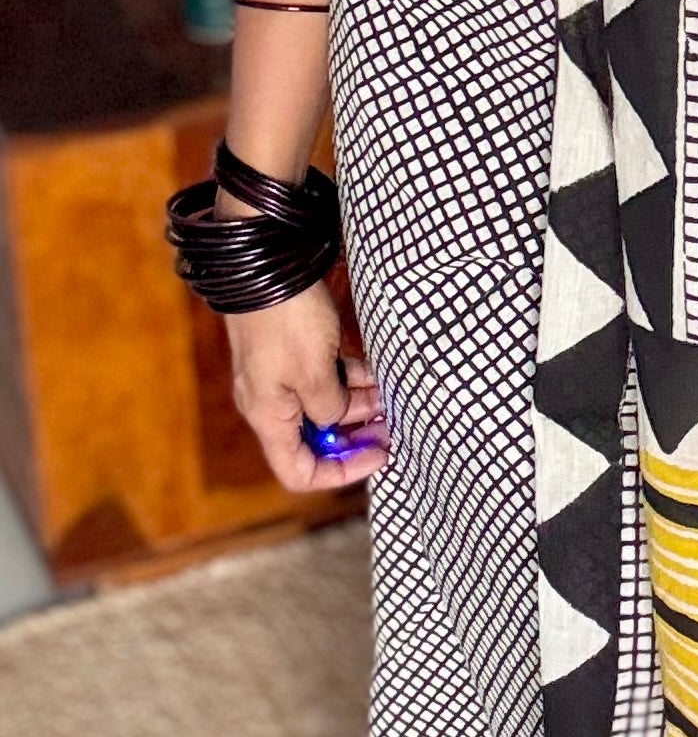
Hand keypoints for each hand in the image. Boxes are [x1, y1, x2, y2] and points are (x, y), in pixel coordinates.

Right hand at [223, 271, 387, 492]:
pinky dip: (349, 380)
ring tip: (389, 393)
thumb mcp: (315, 375)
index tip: (378, 454)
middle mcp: (270, 404)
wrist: (265, 263)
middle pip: (315, 442)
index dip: (341, 474)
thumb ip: (332, 409)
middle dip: (356, 436)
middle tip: (392, 424)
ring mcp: (279, 377)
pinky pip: (323, 379)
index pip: (299, 473)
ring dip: (358, 405)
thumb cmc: (288, 322)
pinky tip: (374, 370)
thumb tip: (339, 419)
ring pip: (324, 408)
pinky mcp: (290, 352)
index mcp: (270, 417)